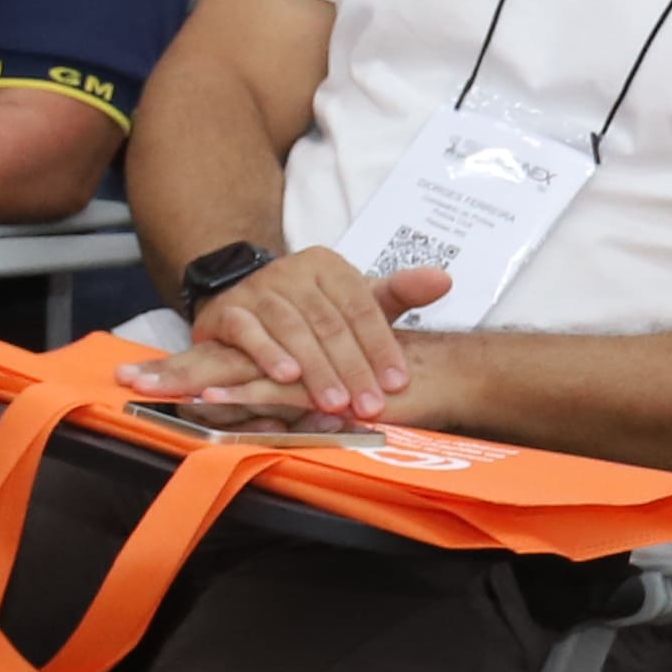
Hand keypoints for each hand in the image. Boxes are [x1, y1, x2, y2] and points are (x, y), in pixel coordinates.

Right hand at [128, 245, 452, 422]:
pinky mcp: (227, 310)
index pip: (361, 307)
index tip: (398, 383)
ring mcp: (257, 289)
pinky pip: (248, 332)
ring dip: (314, 368)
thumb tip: (444, 279)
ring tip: (334, 401)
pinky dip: (267, 354)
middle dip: (351, 367)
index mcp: (329, 265)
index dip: (381, 346)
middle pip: (328, 322)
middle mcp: (292, 271)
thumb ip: (399, 292)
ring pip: (291, 328)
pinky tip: (286, 377)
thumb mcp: (355, 300)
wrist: (245, 301)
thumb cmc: (311, 310)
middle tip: (369, 406)